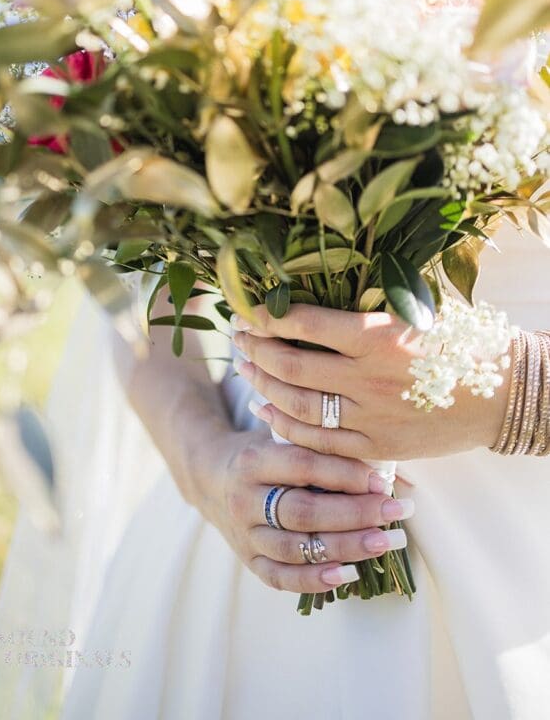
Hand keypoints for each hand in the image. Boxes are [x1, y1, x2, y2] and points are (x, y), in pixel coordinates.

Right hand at [192, 426, 412, 594]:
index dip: (345, 473)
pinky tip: (349, 573)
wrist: (211, 477)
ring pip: (295, 548)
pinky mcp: (248, 561)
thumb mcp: (282, 438)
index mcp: (252, 460)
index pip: (303, 465)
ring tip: (384, 542)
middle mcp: (244, 499)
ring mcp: (244, 534)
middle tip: (395, 512)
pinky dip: (315, 579)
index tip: (383, 480)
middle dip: (353, 513)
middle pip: (302, 511)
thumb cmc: (263, 454)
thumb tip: (392, 468)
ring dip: (344, 547)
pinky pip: (281, 577)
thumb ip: (325, 449)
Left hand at [231, 304, 511, 460]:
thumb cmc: (461, 342)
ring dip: (265, 386)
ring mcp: (373, 417)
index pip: (306, 323)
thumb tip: (313, 297)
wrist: (505, 394)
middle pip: (293, 366)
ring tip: (246, 369)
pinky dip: (286, 426)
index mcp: (379, 336)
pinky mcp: (379, 447)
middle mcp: (370, 378)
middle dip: (257, 349)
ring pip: (299, 406)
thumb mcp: (417, 313)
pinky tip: (267, 411)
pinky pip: (319, 442)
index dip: (268, 316)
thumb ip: (368, 309)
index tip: (247, 308)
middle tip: (238, 338)